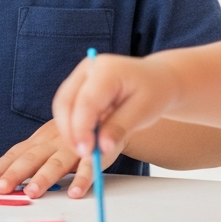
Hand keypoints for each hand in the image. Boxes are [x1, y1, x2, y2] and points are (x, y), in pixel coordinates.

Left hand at [0, 119, 121, 197]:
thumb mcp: (46, 142)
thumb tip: (1, 177)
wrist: (106, 116)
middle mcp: (52, 143)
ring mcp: (73, 147)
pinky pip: (88, 168)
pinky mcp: (94, 153)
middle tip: (1, 188)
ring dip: (43, 178)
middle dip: (14, 174)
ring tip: (32, 192)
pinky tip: (75, 193)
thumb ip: (28, 157)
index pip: (14, 154)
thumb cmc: (71, 134)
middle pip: (30, 159)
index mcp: (38, 141)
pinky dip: (82, 180)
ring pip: (56, 164)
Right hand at [53, 52, 177, 158]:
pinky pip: (66, 105)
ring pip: (61, 104)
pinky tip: (84, 137)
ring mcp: (80, 74)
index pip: (85, 101)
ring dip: (68, 129)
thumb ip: (119, 128)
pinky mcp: (77, 84)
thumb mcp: (143, 112)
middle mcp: (87, 68)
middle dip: (70, 130)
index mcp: (107, 70)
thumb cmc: (154, 92)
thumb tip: (101, 148)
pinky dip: (71, 123)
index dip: (81, 128)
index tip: (86, 151)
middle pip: (65, 101)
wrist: (158, 79)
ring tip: (84, 148)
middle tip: (82, 153)